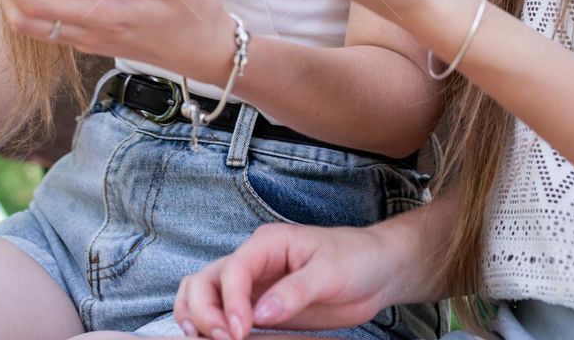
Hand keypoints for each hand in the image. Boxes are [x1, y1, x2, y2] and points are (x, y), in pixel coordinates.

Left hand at [0, 0, 234, 84]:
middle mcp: (92, 34)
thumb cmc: (197, 16)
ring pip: (35, 27)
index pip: (40, 7)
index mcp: (107, 18)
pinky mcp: (97, 39)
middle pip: (24, 22)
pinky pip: (53, 25)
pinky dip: (36, 3)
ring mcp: (92, 40)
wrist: (210, 55)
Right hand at [174, 222, 401, 339]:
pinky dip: (211, 325)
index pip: (232, 270)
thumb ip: (296, 291)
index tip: (241, 333)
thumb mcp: (330, 272)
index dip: (230, 303)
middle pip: (206, 280)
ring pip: (205, 293)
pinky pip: (224, 312)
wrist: (376, 269)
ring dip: (197, 316)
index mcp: (267, 243)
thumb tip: (260, 314)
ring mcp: (254, 284)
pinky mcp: (260, 306)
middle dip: (204, 312)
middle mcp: (253, 261)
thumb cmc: (356, 259)